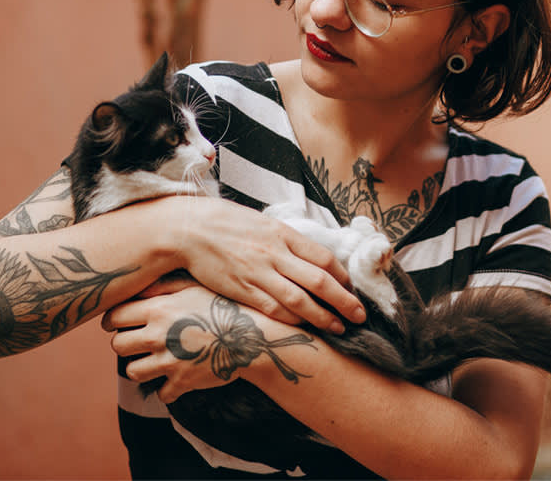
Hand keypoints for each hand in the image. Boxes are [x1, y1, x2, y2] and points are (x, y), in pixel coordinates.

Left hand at [104, 285, 316, 403]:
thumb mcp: (195, 285)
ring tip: (154, 360)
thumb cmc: (226, 304)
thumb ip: (163, 285)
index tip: (119, 321)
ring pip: (133, 372)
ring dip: (141, 367)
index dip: (113, 319)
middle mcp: (157, 336)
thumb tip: (136, 287)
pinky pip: (161, 394)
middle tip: (138, 340)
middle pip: (118, 345)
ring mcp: (169, 361)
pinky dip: (167, 388)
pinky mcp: (182, 382)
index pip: (114, 316)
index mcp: (157, 309)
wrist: (255, 335)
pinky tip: (177, 377)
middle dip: (125, 343)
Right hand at [160, 196, 365, 332]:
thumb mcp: (264, 222)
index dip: (342, 276)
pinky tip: (306, 328)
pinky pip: (274, 310)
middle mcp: (275, 253)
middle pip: (320, 281)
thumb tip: (311, 257)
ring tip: (339, 328)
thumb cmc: (228, 223)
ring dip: (323, 317)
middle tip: (360, 315)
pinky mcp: (242, 291)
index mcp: (283, 233)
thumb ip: (287, 240)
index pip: (324, 258)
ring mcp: (259, 274)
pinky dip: (293, 320)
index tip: (351, 288)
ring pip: (300, 301)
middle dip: (344, 301)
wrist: (190, 229)